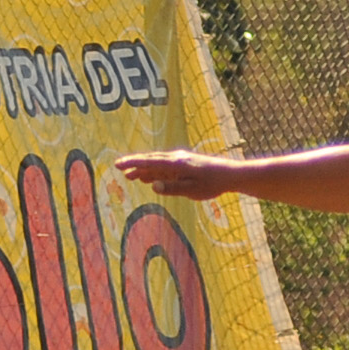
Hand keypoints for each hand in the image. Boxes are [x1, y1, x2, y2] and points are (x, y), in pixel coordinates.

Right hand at [115, 150, 241, 199]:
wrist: (230, 175)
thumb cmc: (213, 184)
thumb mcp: (193, 190)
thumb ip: (172, 188)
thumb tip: (153, 186)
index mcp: (176, 164)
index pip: (149, 162)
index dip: (132, 163)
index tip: (118, 165)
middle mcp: (176, 159)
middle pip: (151, 161)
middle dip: (134, 165)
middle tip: (118, 168)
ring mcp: (181, 162)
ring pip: (158, 165)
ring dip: (144, 170)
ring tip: (130, 176)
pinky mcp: (186, 166)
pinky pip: (166, 168)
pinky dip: (155, 172)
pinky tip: (149, 178)